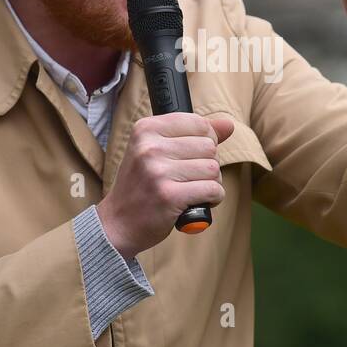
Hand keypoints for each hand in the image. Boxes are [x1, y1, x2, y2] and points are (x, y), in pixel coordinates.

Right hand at [96, 113, 235, 258]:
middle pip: (209, 146)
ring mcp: (158, 172)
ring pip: (213, 169)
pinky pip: (213, 190)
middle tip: (189, 178)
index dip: (205, 141)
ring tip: (192, 190)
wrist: (118, 223)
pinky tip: (197, 202)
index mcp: (145, 129)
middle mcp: (149, 147)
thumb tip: (229, 124)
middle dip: (208, 164)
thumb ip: (193, 135)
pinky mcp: (169, 196)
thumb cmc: (141, 185)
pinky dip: (213, 198)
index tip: (190, 157)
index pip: (199, 123)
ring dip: (211, 183)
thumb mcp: (157, 151)